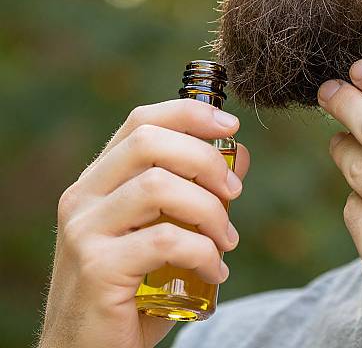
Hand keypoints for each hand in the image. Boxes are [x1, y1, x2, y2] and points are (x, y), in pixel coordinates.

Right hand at [37, 98, 249, 347]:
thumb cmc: (133, 286)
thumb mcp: (167, 230)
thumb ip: (198, 190)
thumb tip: (237, 156)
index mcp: (99, 179)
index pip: (140, 122)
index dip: (188, 114)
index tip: (230, 125)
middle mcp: (85, 196)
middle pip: (148, 143)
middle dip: (204, 159)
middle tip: (234, 192)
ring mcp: (85, 230)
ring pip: (157, 186)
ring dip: (208, 209)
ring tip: (227, 239)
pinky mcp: (97, 267)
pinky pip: (165, 240)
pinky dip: (203, 252)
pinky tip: (216, 271)